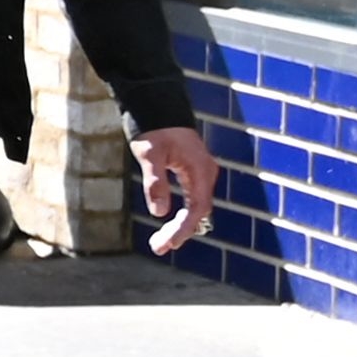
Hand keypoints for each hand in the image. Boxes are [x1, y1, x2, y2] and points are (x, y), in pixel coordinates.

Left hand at [133, 125, 215, 255]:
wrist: (160, 108)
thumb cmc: (154, 130)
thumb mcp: (149, 155)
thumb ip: (155, 182)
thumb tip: (159, 212)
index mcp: (200, 171)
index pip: (197, 209)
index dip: (184, 228)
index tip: (167, 243)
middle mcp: (206, 174)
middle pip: (199, 212)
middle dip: (180, 231)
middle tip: (159, 248)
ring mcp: (202, 173)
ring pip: (197, 207)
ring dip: (181, 226)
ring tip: (162, 243)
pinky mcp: (194, 172)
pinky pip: (193, 200)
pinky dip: (183, 215)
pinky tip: (170, 225)